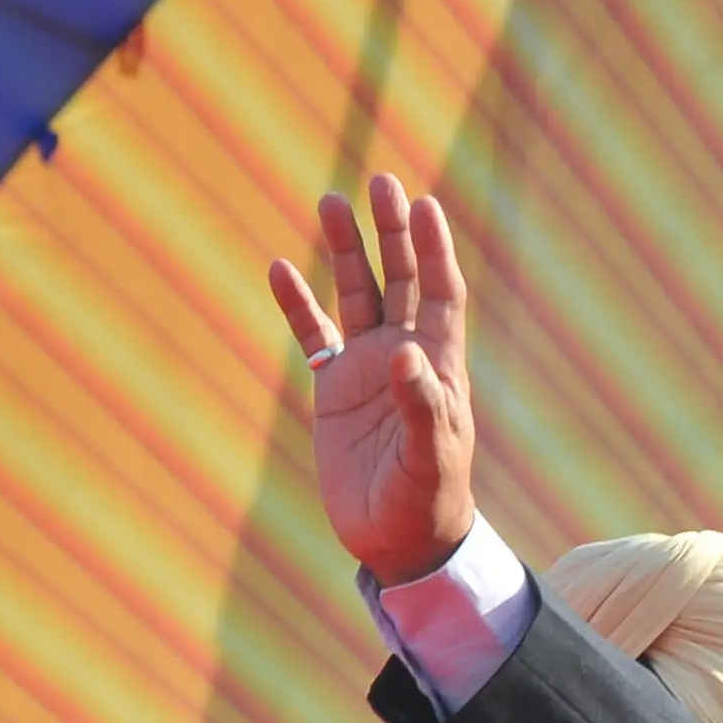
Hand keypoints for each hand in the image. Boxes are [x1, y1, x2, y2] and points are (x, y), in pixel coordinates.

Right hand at [268, 172, 477, 583]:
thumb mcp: (431, 458)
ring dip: (347, 252)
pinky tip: (280, 267)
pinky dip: (298, 304)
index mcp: (439, 366)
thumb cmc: (429, 502)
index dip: (434, 250)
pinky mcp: (334, 391)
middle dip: (392, 233)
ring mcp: (368, 370)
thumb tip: (406, 356)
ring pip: (356, 296)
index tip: (425, 206)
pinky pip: (314, 336)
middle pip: (401, 280)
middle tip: (380, 183)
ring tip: (332, 201)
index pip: (441, 293)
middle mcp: (405, 357)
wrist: (399, 540)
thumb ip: (422, 408)